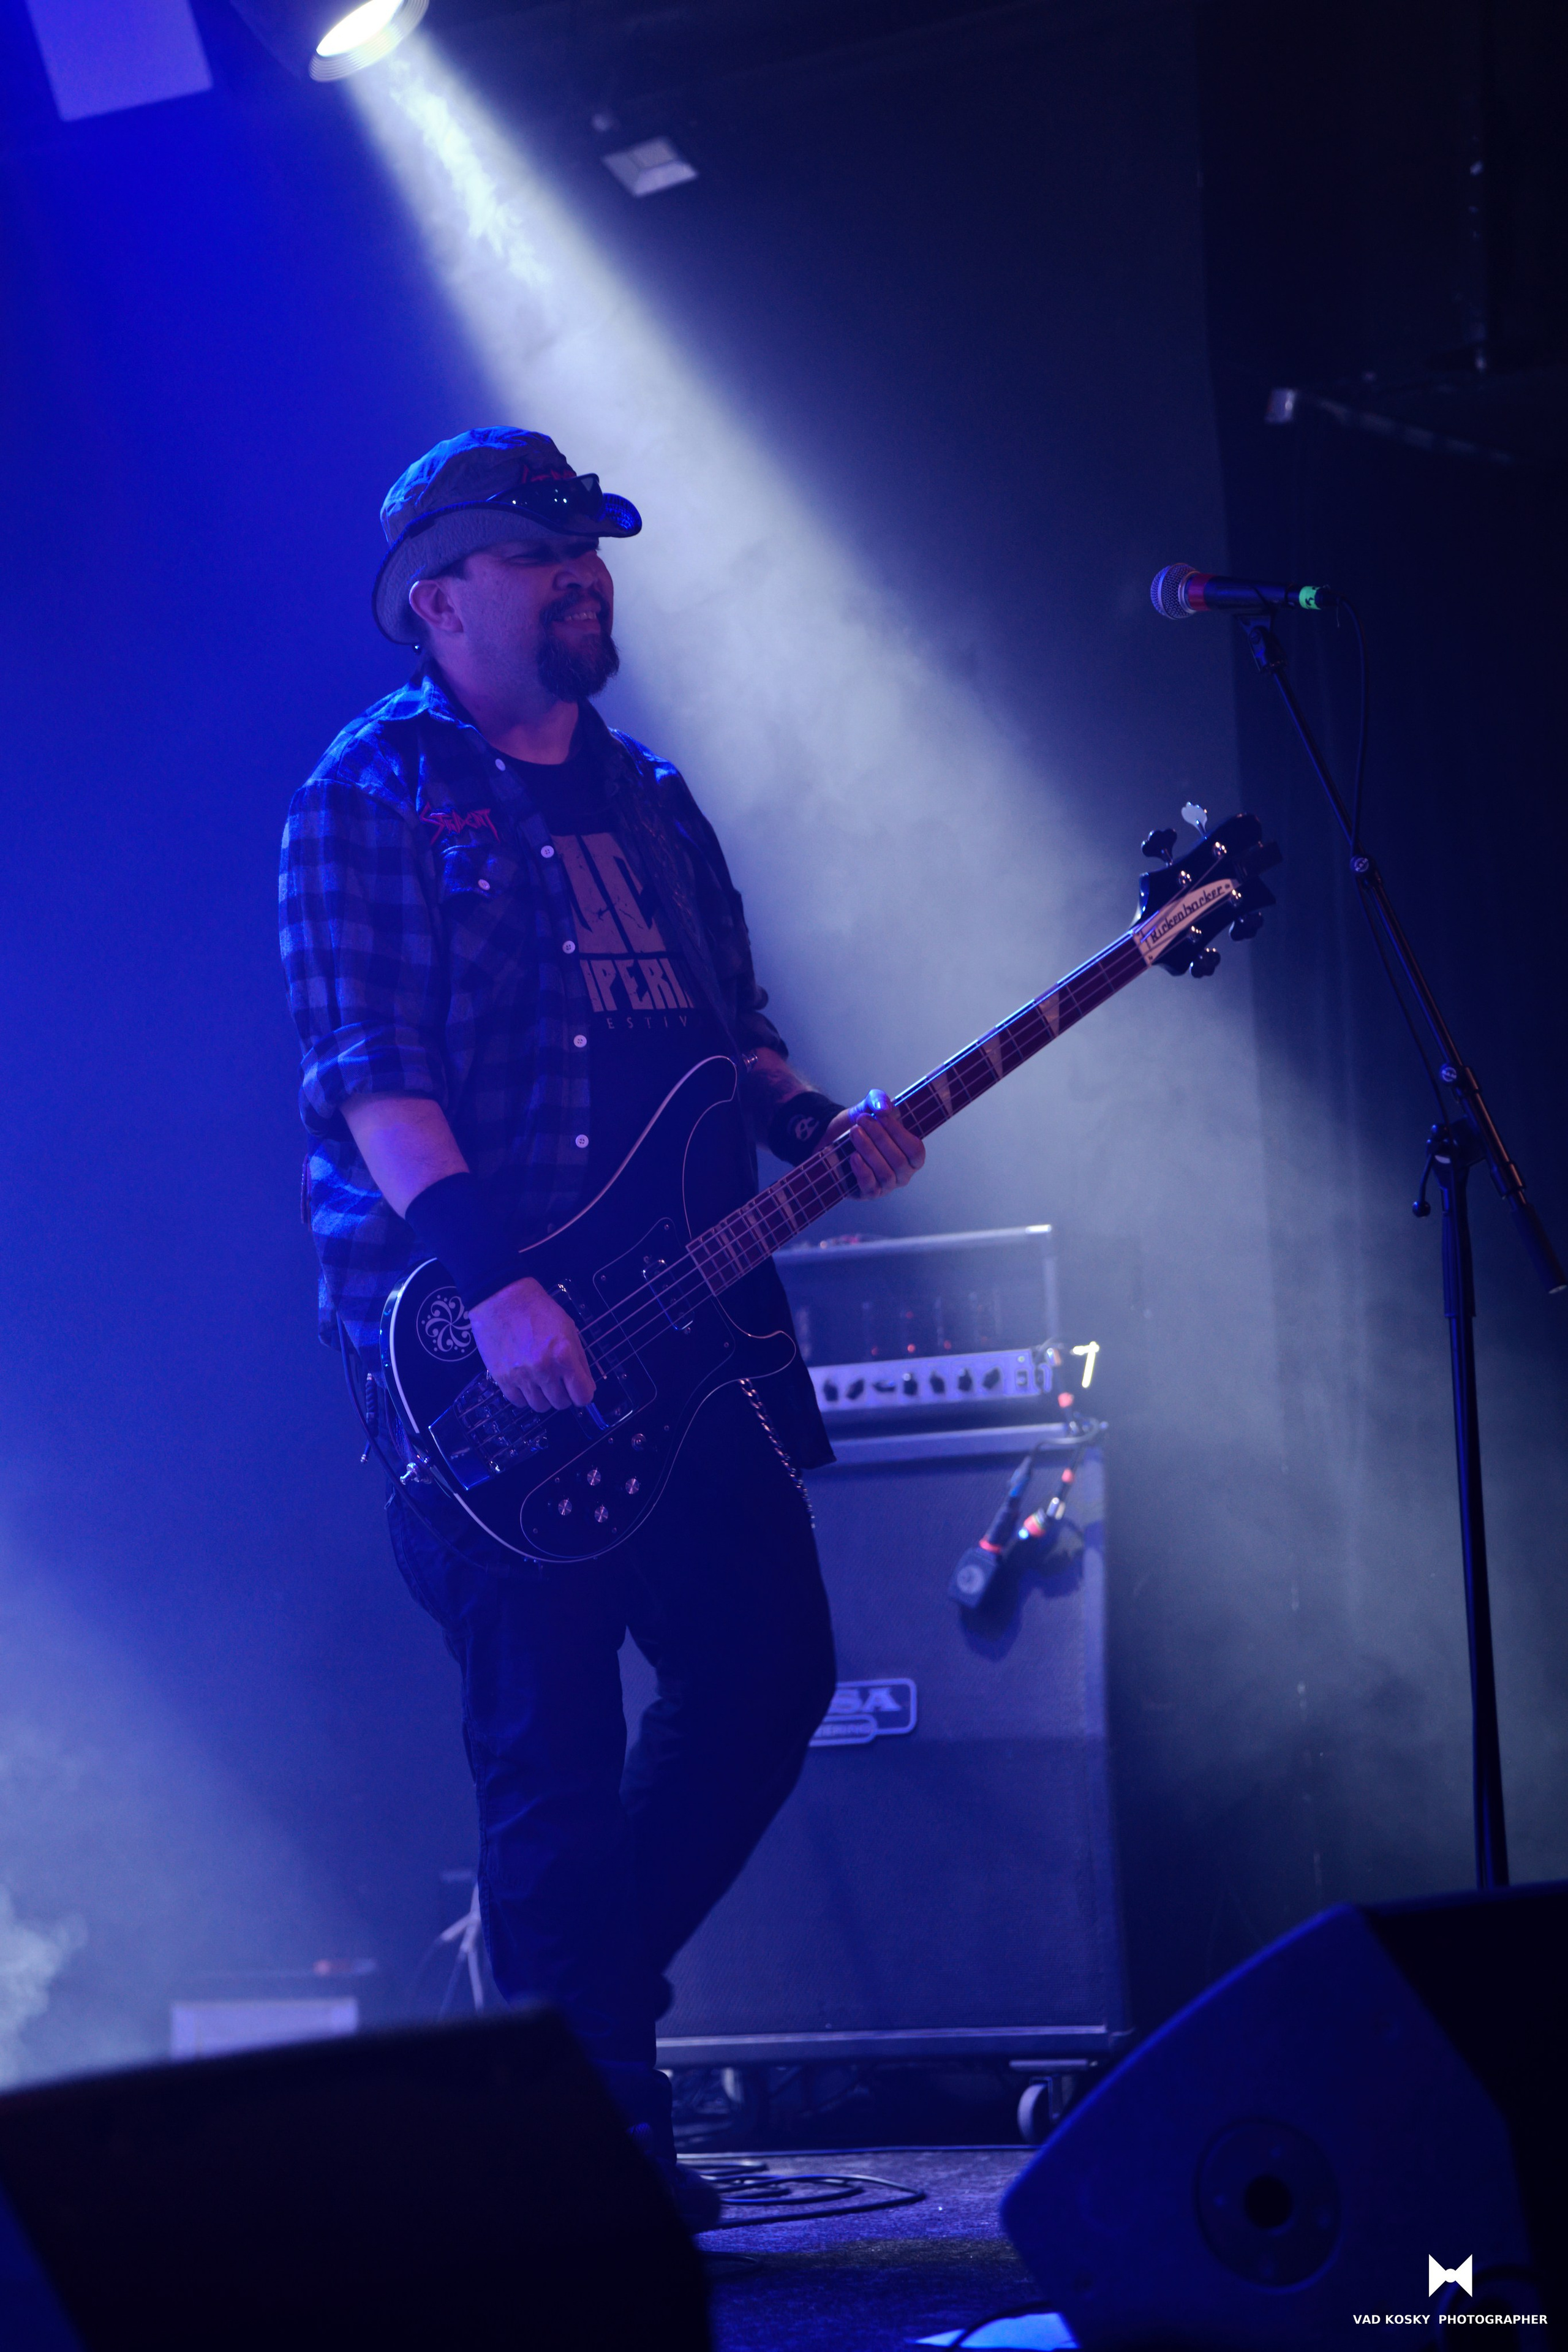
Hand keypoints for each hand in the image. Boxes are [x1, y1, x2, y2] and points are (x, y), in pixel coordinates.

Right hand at [468, 1276, 595, 1412]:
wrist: (502, 1299)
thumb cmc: (539, 1310)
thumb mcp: (569, 1329)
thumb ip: (579, 1360)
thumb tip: (587, 1387)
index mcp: (564, 1355)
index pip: (582, 1396)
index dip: (584, 1394)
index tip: (579, 1390)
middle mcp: (543, 1369)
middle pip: (561, 1404)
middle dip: (564, 1395)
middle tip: (559, 1381)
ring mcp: (521, 1376)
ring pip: (540, 1407)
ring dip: (544, 1397)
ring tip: (541, 1380)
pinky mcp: (501, 1378)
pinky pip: (518, 1402)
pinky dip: (524, 1396)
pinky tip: (525, 1381)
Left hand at [826, 1090, 925, 1198]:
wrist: (833, 1138)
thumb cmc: (861, 1124)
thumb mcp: (869, 1107)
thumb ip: (878, 1100)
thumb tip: (885, 1109)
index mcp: (911, 1155)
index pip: (916, 1150)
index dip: (900, 1134)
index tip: (882, 1117)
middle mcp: (903, 1173)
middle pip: (898, 1161)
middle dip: (879, 1138)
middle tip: (862, 1120)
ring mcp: (887, 1186)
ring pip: (885, 1174)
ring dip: (868, 1151)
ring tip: (854, 1133)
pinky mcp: (868, 1193)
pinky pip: (870, 1187)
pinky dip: (862, 1171)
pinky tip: (853, 1157)